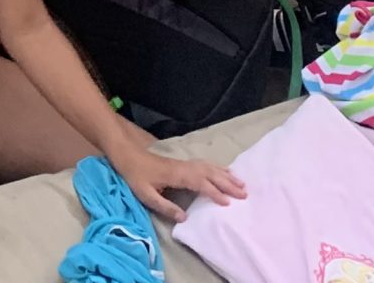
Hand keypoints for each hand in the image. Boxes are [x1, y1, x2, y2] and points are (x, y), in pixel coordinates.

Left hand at [110, 141, 244, 221]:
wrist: (128, 155)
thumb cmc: (136, 176)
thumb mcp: (146, 195)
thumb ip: (165, 207)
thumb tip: (185, 218)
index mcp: (176, 175)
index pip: (200, 183)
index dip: (214, 192)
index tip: (228, 202)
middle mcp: (184, 167)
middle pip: (210, 174)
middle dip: (228, 183)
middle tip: (245, 194)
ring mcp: (185, 163)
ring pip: (210, 167)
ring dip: (226, 175)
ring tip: (242, 184)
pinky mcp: (184, 163)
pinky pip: (206, 164)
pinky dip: (219, 168)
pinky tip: (226, 172)